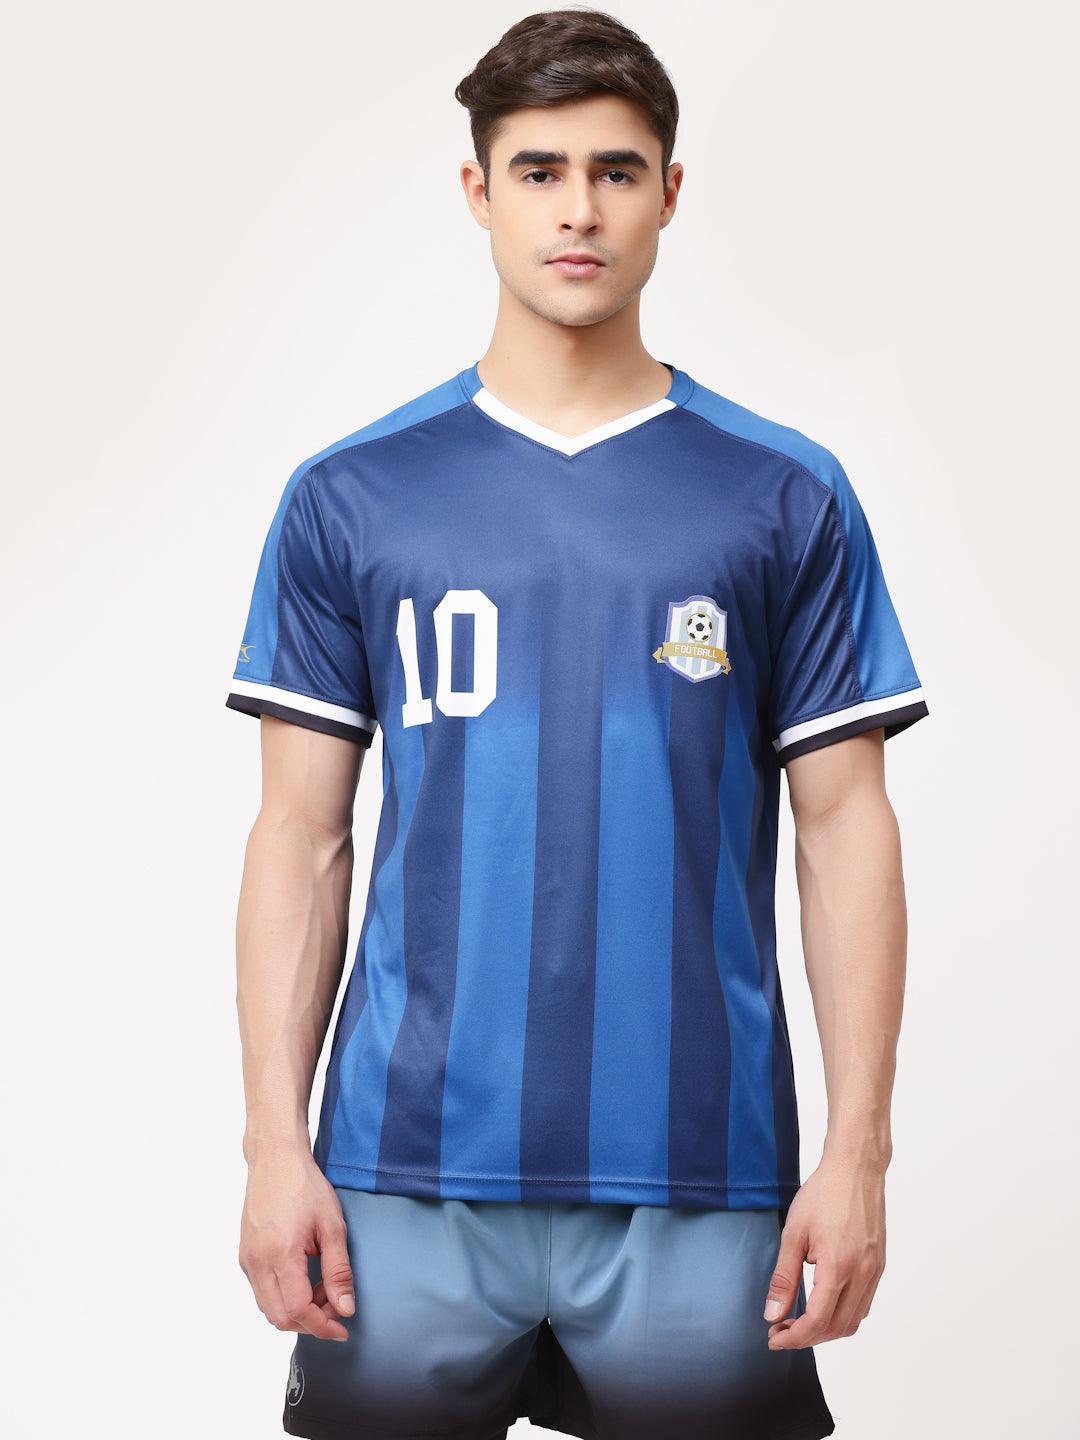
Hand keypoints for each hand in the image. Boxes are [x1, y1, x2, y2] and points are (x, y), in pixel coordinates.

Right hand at [239, 1146, 355, 1341]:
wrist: (275, 1159)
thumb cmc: (305, 1186)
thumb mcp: (332, 1225)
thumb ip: (339, 1270)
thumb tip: (345, 1308)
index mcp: (280, 1254)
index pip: (298, 1310)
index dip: (322, 1326)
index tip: (343, 1329)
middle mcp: (258, 1262)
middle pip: (280, 1317)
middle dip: (311, 1322)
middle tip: (336, 1307)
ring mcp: (247, 1260)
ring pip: (268, 1308)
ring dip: (297, 1311)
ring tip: (323, 1289)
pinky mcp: (245, 1256)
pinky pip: (262, 1292)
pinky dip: (283, 1297)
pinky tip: (305, 1279)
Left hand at [762, 1153, 885, 1348]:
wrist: (856, 1168)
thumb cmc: (823, 1194)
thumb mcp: (794, 1233)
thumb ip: (783, 1277)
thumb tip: (772, 1314)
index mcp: (839, 1267)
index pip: (817, 1321)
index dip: (794, 1336)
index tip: (773, 1337)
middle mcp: (862, 1275)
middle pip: (836, 1328)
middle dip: (807, 1337)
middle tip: (781, 1330)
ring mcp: (874, 1271)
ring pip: (853, 1321)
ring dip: (826, 1329)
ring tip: (799, 1320)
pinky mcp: (878, 1265)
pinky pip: (863, 1304)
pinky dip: (843, 1315)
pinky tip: (822, 1304)